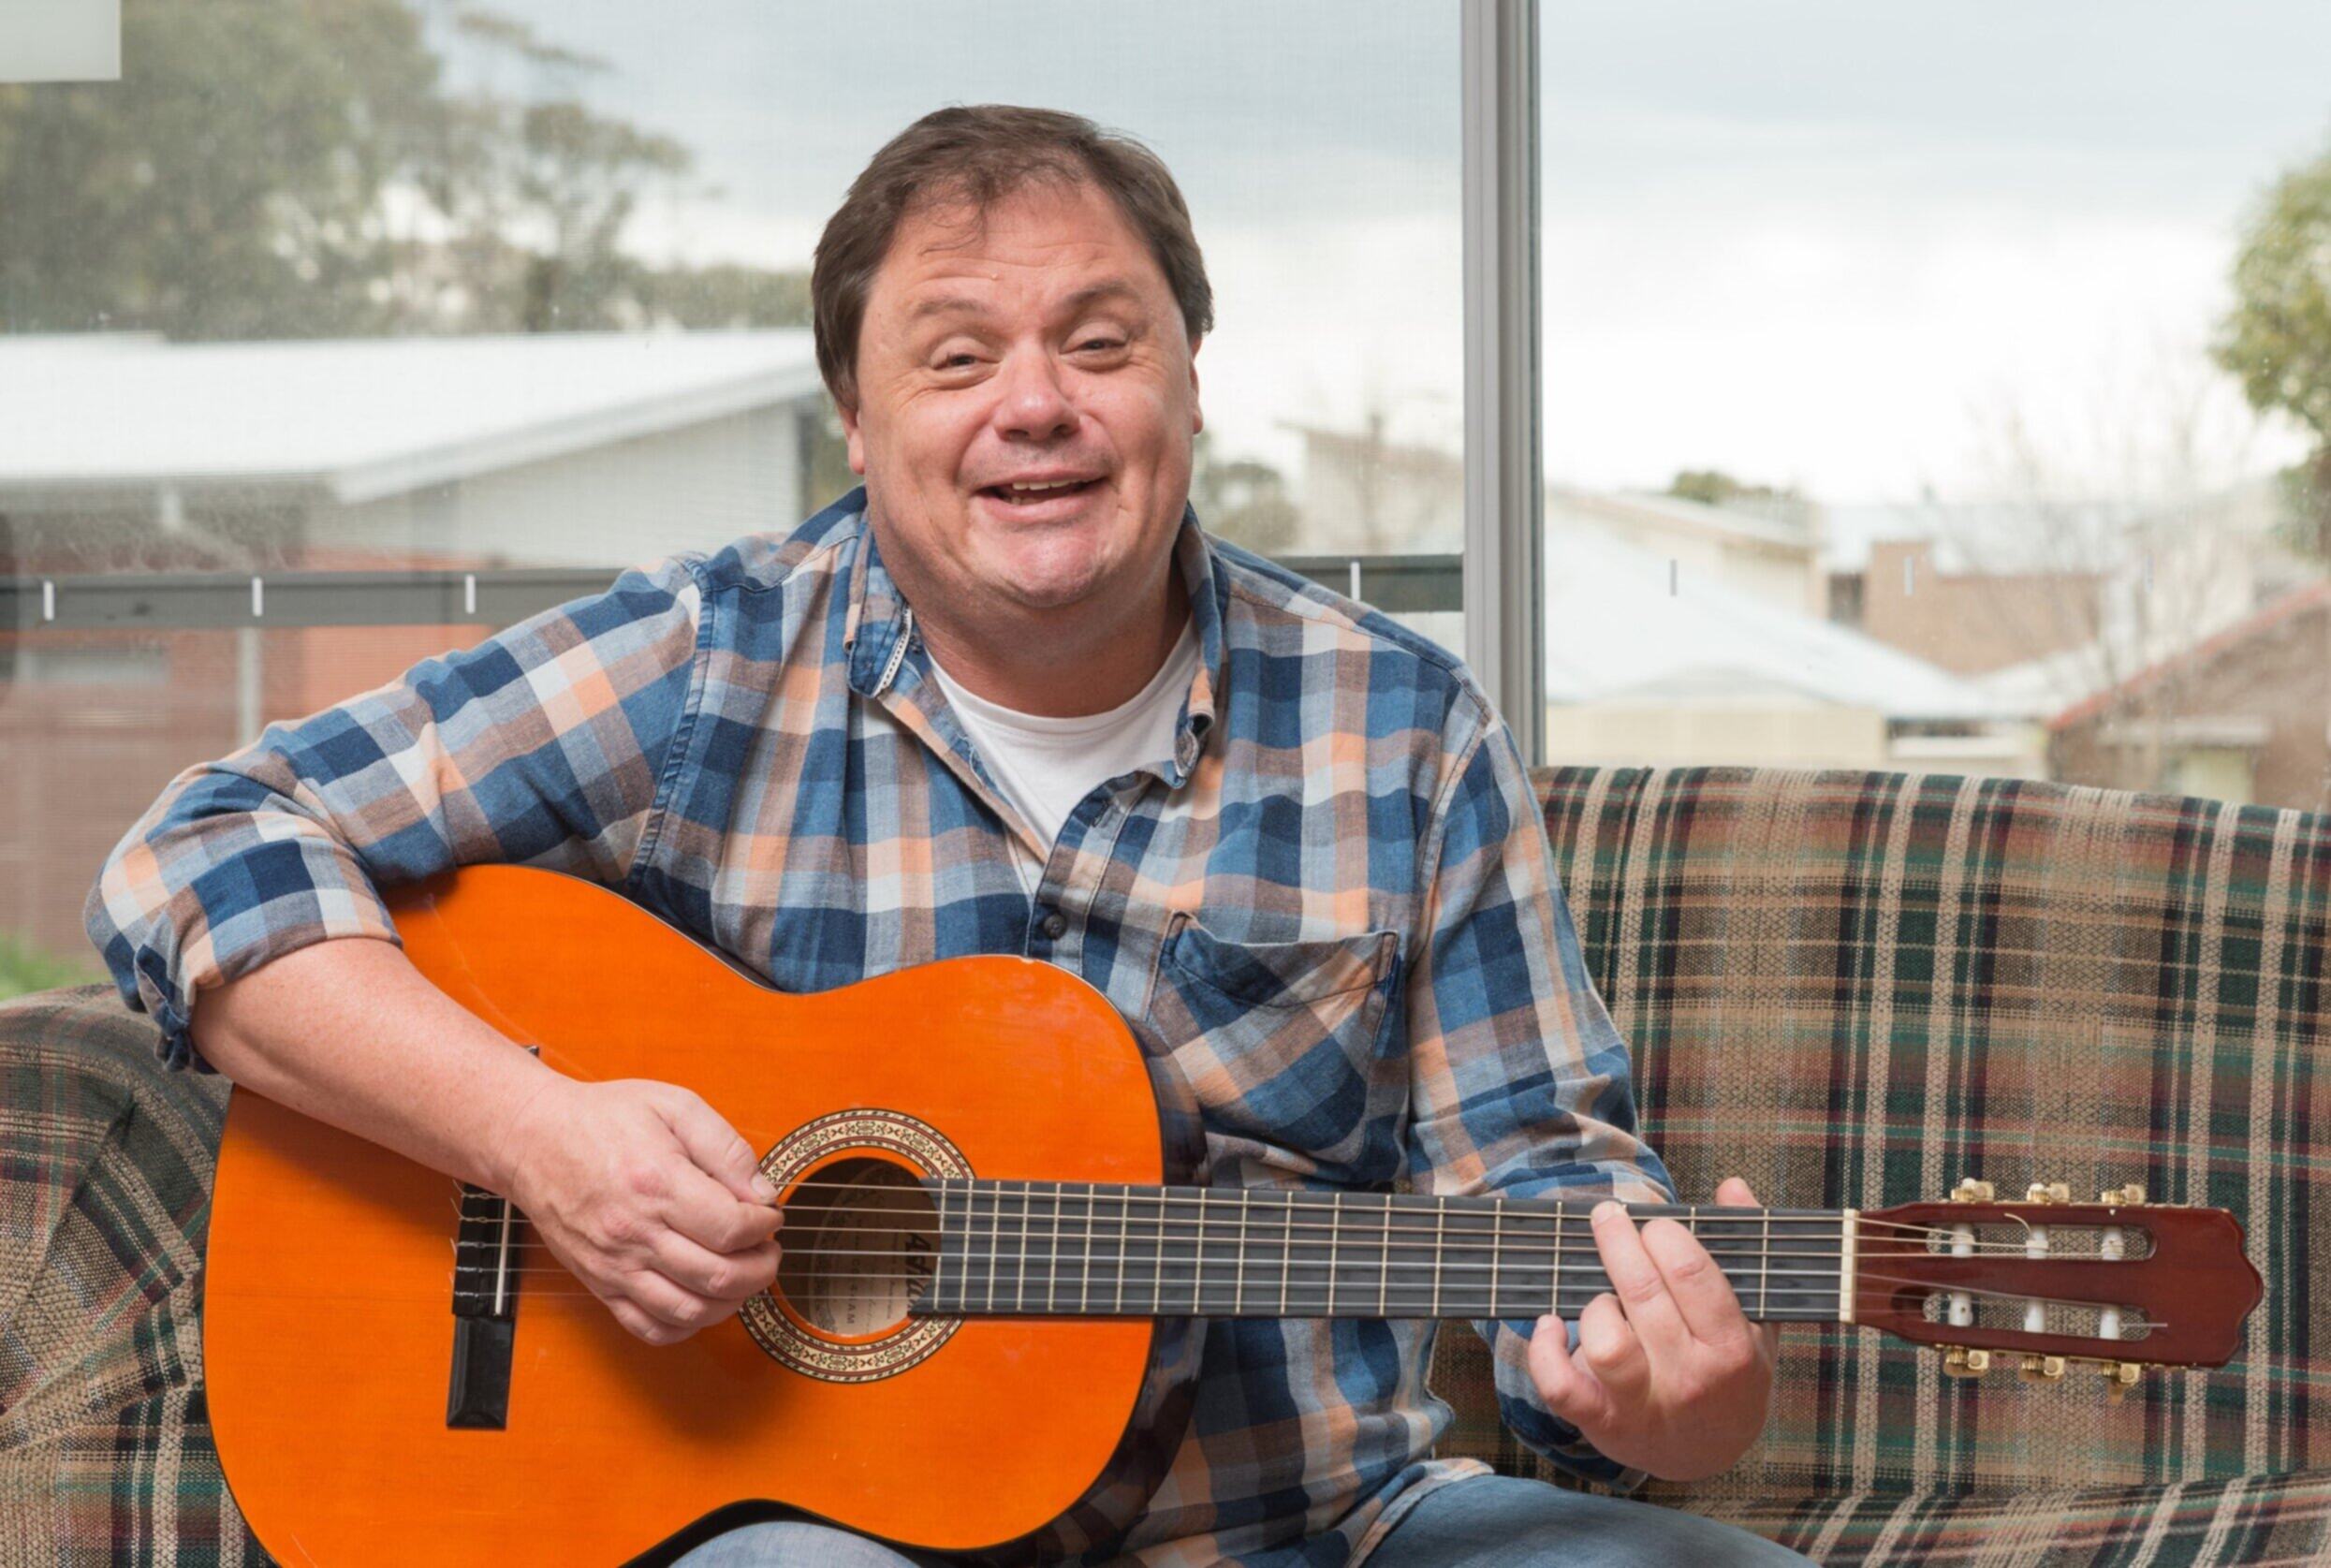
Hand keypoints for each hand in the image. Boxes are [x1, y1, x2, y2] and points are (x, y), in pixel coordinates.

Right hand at [491, 1076, 783, 1344]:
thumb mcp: (674, 1106)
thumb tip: (761, 1194)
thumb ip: (725, 1148)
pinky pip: (649, 1327)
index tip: (769, 1214)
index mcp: (657, 1183)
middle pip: (719, 1276)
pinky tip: (703, 1298)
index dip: (765, 1226)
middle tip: (768, 1249)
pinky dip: (686, 1325)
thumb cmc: (603, 1119)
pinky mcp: (599, 1284)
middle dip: (761, 1268)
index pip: (732, 1228)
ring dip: (732, 1301)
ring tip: (743, 1274)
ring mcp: (614, 1265)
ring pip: (690, 1311)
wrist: (532, 1140)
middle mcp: (634, 1232)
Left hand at [1525, 1177, 1778, 1480]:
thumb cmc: (1729, 1372)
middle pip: (1642, 1294)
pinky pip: (1561, 1387)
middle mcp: (1690, 1379)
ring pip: (1604, 1340)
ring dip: (1595, 1304)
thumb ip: (1745, 1249)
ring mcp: (1644, 1406)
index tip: (1652, 1222)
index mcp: (1731, 1348)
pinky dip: (1544, 1351)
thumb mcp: (1756, 1317)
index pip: (1691, 1272)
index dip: (1664, 1234)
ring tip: (1604, 1297)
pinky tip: (1550, 1323)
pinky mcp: (1602, 1424)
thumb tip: (1731, 1185)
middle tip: (1607, 1217)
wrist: (1709, 1454)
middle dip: (1617, 1241)